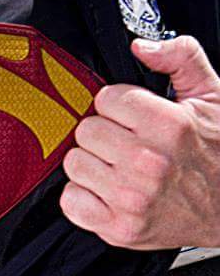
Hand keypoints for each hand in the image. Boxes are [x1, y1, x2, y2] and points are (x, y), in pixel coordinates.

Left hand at [59, 35, 219, 248]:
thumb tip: (141, 46)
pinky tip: (108, 192)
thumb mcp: (213, 96)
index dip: (119, 104)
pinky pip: (71, 200)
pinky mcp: (120, 229)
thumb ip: (180, 58)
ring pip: (75, 162)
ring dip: (92, 164)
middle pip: (86, 130)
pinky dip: (84, 197)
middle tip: (128, 143)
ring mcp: (132, 199)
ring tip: (120, 168)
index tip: (134, 116)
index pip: (106, 98)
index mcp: (170, 126)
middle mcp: (148, 163)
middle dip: (104, 133)